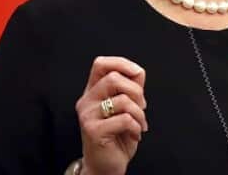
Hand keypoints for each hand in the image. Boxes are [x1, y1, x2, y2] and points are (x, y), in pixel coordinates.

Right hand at [74, 56, 147, 174]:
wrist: (104, 167)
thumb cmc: (115, 138)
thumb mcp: (124, 109)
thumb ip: (129, 89)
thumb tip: (138, 71)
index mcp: (93, 92)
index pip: (100, 64)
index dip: (121, 62)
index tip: (137, 73)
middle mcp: (87, 100)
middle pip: (113, 78)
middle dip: (136, 92)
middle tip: (141, 107)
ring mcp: (88, 115)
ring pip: (123, 100)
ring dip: (140, 114)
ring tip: (139, 125)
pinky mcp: (93, 130)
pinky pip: (125, 119)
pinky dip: (137, 127)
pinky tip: (134, 135)